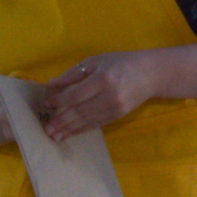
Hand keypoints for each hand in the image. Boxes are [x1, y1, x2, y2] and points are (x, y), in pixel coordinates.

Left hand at [40, 51, 159, 139]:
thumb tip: (52, 84)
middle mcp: (109, 96)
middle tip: (46, 129)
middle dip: (61, 120)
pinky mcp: (118, 116)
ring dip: (69, 129)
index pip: (75, 94)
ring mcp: (115, 108)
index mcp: (102, 79)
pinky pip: (96, 124)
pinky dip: (82, 129)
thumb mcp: (96, 61)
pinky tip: (70, 133)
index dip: (59, 101)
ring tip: (54, 135)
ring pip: (87, 120)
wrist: (150, 74)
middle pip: (80, 111)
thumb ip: (74, 73)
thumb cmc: (120, 63)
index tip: (45, 104)